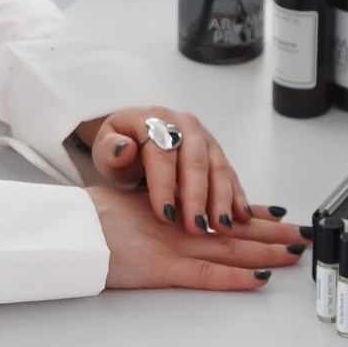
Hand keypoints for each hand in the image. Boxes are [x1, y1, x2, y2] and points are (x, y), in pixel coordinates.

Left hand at [75, 107, 280, 233]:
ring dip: (222, 199)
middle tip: (195, 227)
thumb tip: (124, 148)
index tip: (165, 215)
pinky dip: (237, 196)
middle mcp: (185, 125)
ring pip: (218, 168)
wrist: (138, 134)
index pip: (161, 154)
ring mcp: (205, 138)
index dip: (164, 186)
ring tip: (221, 226)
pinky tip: (242, 216)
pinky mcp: (217, 153)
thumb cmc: (121, 146)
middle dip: (197, 197)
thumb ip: (110, 148)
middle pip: (195, 162)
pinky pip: (230, 175)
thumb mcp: (106, 147)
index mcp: (154, 119)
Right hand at [91, 187, 304, 291]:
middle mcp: (181, 227)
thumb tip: (166, 215)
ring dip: (266, 251)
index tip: (276, 214)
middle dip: (272, 233)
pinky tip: (259, 278)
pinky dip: (235, 278)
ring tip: (294, 252)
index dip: (251, 215)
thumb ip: (151, 213)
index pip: (220, 214)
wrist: (68, 229)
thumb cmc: (90, 222)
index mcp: (174, 212)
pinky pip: (207, 275)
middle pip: (236, 230)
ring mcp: (176, 247)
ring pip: (231, 249)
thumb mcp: (127, 209)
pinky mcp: (164, 269)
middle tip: (303, 234)